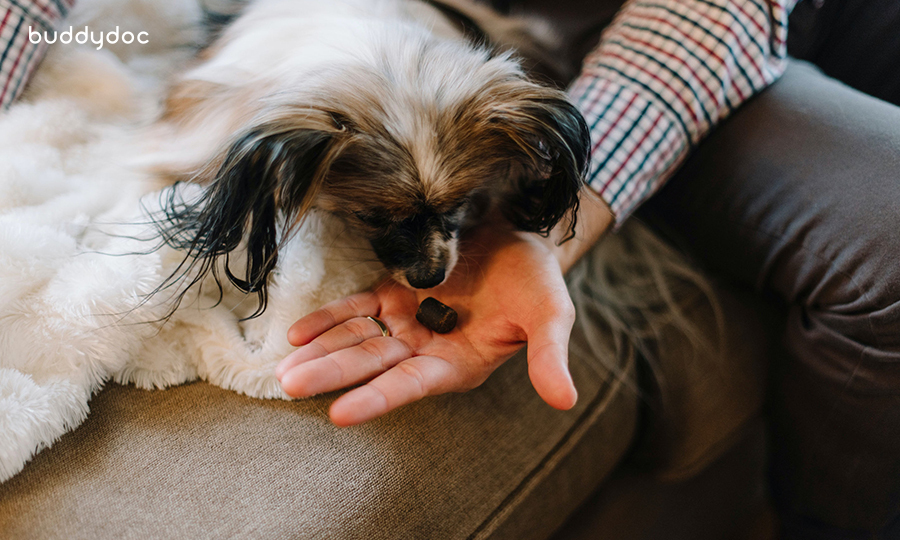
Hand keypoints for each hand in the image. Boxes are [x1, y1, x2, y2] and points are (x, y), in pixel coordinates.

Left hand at [275, 222, 578, 425]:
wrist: (520, 235)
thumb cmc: (536, 279)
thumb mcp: (549, 315)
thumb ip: (549, 356)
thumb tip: (566, 401)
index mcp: (457, 362)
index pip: (411, 384)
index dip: (378, 397)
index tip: (341, 413)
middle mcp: (425, 346)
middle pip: (372, 364)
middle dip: (333, 375)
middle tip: (291, 386)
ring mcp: (406, 319)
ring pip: (357, 339)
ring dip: (322, 352)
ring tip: (283, 368)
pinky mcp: (393, 291)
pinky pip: (356, 307)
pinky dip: (329, 319)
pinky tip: (299, 334)